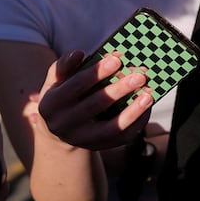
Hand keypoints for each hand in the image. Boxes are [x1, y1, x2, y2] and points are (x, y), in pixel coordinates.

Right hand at [35, 49, 153, 151]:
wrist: (59, 131)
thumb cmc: (62, 95)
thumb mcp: (56, 81)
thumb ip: (65, 65)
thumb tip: (79, 53)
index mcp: (51, 105)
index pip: (75, 87)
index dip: (96, 72)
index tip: (117, 59)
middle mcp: (63, 125)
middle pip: (94, 106)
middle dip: (119, 89)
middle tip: (140, 75)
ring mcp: (81, 140)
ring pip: (110, 128)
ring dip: (132, 111)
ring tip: (148, 94)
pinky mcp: (98, 147)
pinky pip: (121, 137)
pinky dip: (136, 122)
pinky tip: (147, 107)